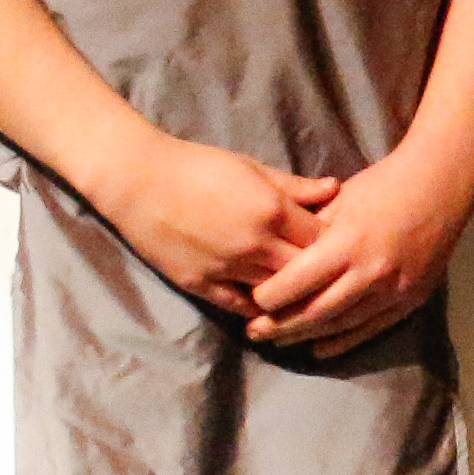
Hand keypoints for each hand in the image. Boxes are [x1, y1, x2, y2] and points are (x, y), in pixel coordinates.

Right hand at [94, 133, 333, 320]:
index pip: (323, 239)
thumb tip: (334, 189)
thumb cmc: (197, 166)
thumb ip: (295, 186)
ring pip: (277, 295)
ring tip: (302, 294)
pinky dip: (258, 308)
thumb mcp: (251, 169)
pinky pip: (241, 307)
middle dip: (318, 272)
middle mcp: (255, 244)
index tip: (336, 243)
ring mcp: (227, 268)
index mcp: (272, 211)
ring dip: (290, 295)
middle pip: (306, 272)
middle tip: (326, 273)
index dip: (333, 242)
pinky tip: (269, 307)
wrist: (136, 180)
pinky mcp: (201, 285)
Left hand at [245, 146, 473, 351]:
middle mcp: (371, 272)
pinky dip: (343, 342)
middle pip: (316, 311)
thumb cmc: (384, 185)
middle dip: (281, 325)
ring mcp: (394, 290)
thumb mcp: (338, 200)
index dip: (270, 297)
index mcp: (348, 243)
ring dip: (307, 335)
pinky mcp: (411, 300)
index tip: (251, 301)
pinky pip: (371, 329)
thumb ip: (309, 232)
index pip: (298, 282)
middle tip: (254, 332)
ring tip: (279, 341)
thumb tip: (277, 257)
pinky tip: (319, 349)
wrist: (442, 184)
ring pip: (341, 324)